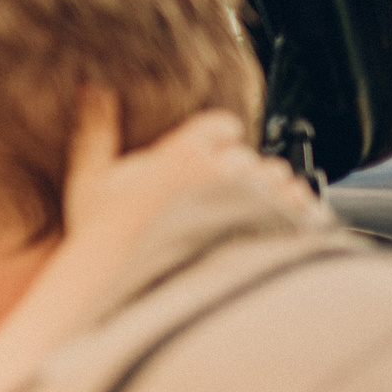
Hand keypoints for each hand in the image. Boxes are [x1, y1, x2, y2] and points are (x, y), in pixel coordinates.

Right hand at [60, 86, 314, 258]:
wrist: (131, 308)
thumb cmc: (106, 250)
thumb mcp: (89, 185)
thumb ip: (94, 130)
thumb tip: (91, 83)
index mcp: (185, 155)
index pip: (221, 127)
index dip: (212, 147)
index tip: (196, 171)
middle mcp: (227, 174)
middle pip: (248, 157)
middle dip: (235, 178)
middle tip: (206, 210)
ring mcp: (259, 205)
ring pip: (278, 182)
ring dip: (263, 199)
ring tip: (231, 229)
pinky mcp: (282, 234)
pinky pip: (302, 209)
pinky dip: (289, 220)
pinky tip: (258, 240)